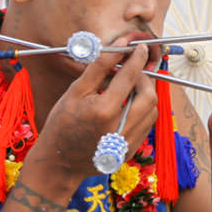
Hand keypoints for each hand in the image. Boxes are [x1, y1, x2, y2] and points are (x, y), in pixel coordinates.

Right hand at [35, 39, 157, 180]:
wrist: (60, 163)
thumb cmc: (62, 124)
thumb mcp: (74, 92)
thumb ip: (98, 68)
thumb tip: (118, 48)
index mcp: (103, 110)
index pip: (129, 77)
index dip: (137, 59)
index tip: (140, 48)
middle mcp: (120, 128)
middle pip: (149, 95)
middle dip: (144, 78)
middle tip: (132, 72)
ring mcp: (127, 142)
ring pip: (152, 110)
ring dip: (145, 95)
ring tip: (128, 90)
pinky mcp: (130, 150)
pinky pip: (146, 124)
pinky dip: (141, 111)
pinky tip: (126, 107)